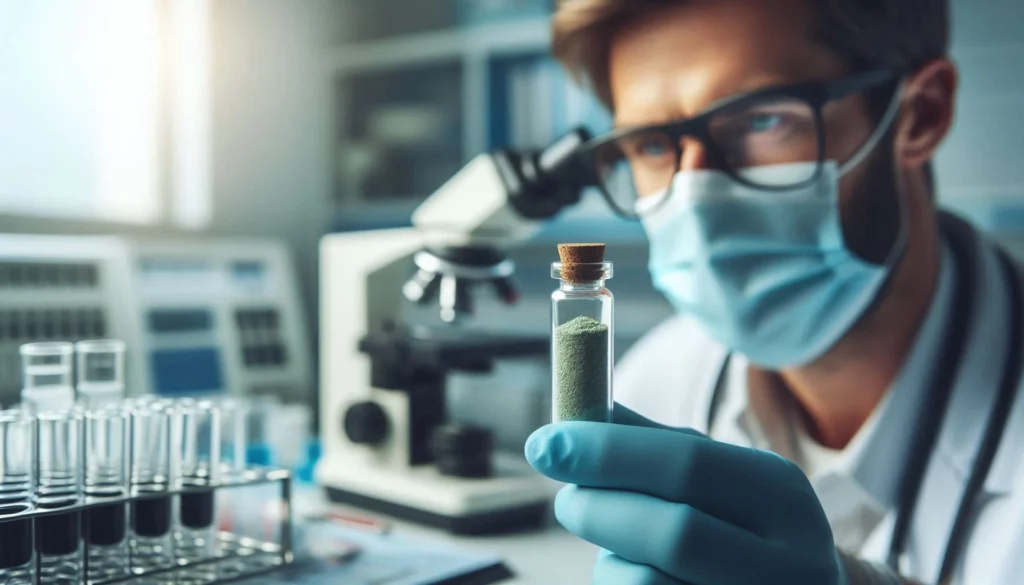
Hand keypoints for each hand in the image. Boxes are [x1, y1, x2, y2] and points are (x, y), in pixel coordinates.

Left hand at [525, 404, 844, 584]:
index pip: (688, 465)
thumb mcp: (712, 480)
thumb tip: (577, 408)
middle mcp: (795, 563)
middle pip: (674, 533)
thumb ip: (651, 445)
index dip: (607, 452)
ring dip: (612, 563)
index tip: (544, 444)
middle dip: (600, 509)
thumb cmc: (734, 530)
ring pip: (650, 584)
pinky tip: (639, 578)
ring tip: (620, 553)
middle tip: (566, 501)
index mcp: (783, 496)